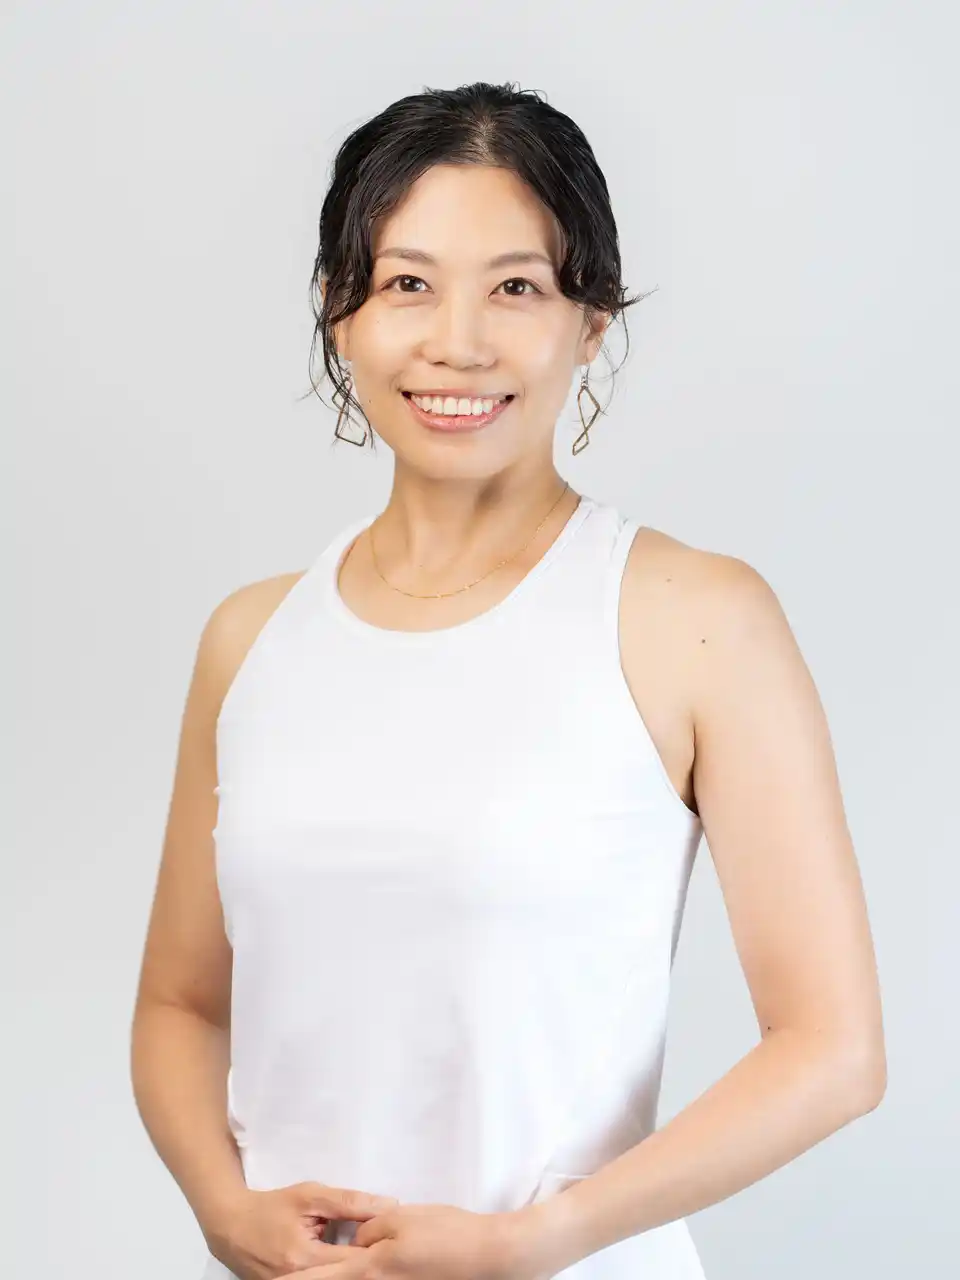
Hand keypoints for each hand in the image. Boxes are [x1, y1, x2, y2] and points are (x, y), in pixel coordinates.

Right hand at [201, 1181, 399, 1279]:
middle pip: (346, 1276)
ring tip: (365, 1252)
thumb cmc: (271, 1207)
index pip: (354, 1260)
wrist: (229, 1226)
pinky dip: (334, 1274)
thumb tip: (389, 1205)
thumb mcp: (310, 1196)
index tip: (392, 1237)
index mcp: (306, 1259)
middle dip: (366, 1262)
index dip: (375, 1248)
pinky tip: (344, 1261)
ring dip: (351, 1269)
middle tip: (383, 1247)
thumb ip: (349, 1202)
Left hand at [271, 1202, 545, 1279]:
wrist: (486, 1254)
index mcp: (372, 1266)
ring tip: (305, 1272)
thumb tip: (354, 1238)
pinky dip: (354, 1274)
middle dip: (310, 1279)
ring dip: (333, 1272)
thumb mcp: (403, 1218)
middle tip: (281, 1277)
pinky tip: (352, 1264)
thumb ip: (370, 1226)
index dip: (297, 1279)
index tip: (273, 1278)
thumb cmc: (446, 1232)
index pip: (323, 1275)